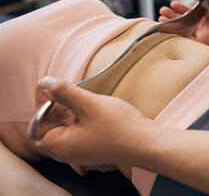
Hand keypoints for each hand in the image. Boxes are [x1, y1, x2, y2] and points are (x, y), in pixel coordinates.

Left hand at [29, 77, 155, 166]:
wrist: (146, 143)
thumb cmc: (119, 127)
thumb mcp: (88, 104)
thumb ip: (63, 92)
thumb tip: (45, 82)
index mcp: (59, 145)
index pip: (37, 123)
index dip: (43, 103)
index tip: (54, 87)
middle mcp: (66, 152)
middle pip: (49, 125)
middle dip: (57, 105)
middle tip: (70, 91)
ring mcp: (79, 151)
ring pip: (65, 126)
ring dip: (70, 109)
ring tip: (84, 98)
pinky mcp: (91, 147)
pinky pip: (77, 130)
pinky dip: (80, 117)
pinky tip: (94, 108)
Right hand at [159, 0, 208, 49]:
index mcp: (205, 14)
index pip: (188, 10)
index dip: (179, 7)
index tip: (172, 4)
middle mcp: (201, 24)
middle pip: (182, 20)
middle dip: (172, 16)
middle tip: (162, 12)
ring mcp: (200, 34)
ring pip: (182, 30)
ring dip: (171, 26)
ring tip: (161, 20)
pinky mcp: (201, 44)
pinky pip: (187, 40)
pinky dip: (177, 37)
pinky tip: (170, 31)